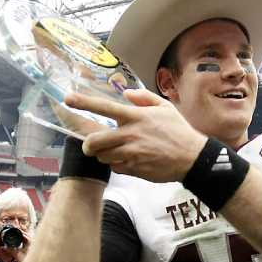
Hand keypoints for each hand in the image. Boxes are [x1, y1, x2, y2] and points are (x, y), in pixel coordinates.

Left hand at [68, 89, 207, 182]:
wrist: (192, 158)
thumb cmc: (179, 131)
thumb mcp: (165, 107)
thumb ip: (144, 98)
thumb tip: (126, 93)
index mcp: (136, 116)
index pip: (104, 107)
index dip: (84, 103)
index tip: (68, 99)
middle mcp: (130, 134)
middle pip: (94, 141)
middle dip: (88, 144)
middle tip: (91, 144)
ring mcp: (131, 153)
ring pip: (103, 156)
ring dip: (104, 154)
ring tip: (114, 151)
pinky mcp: (134, 168)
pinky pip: (115, 167)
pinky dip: (117, 164)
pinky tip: (128, 160)